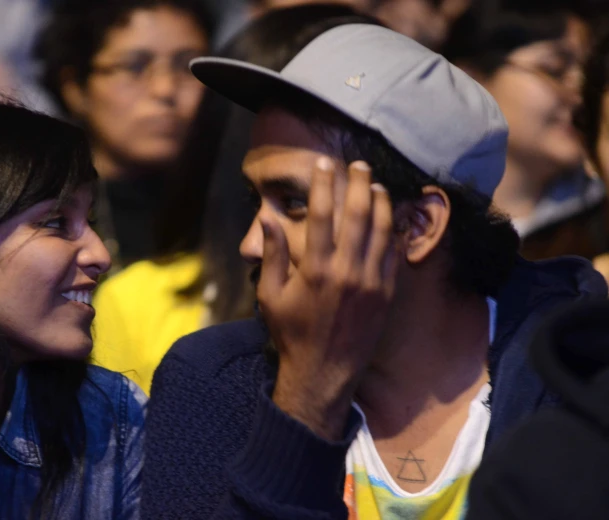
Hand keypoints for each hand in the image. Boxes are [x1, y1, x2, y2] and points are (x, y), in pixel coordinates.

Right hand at [258, 158, 398, 440]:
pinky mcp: (386, 294)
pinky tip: (392, 216)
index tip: (325, 165)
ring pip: (381, 231)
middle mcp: (346, 271)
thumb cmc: (291, 333)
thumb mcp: (270, 296)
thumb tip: (267, 218)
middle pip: (357, 215)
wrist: (323, 373)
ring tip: (376, 183)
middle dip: (358, 184)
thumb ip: (273, 254)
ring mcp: (371, 283)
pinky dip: (394, 231)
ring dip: (380, 203)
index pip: (321, 216)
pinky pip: (394, 255)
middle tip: (358, 164)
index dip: (323, 186)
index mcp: (315, 270)